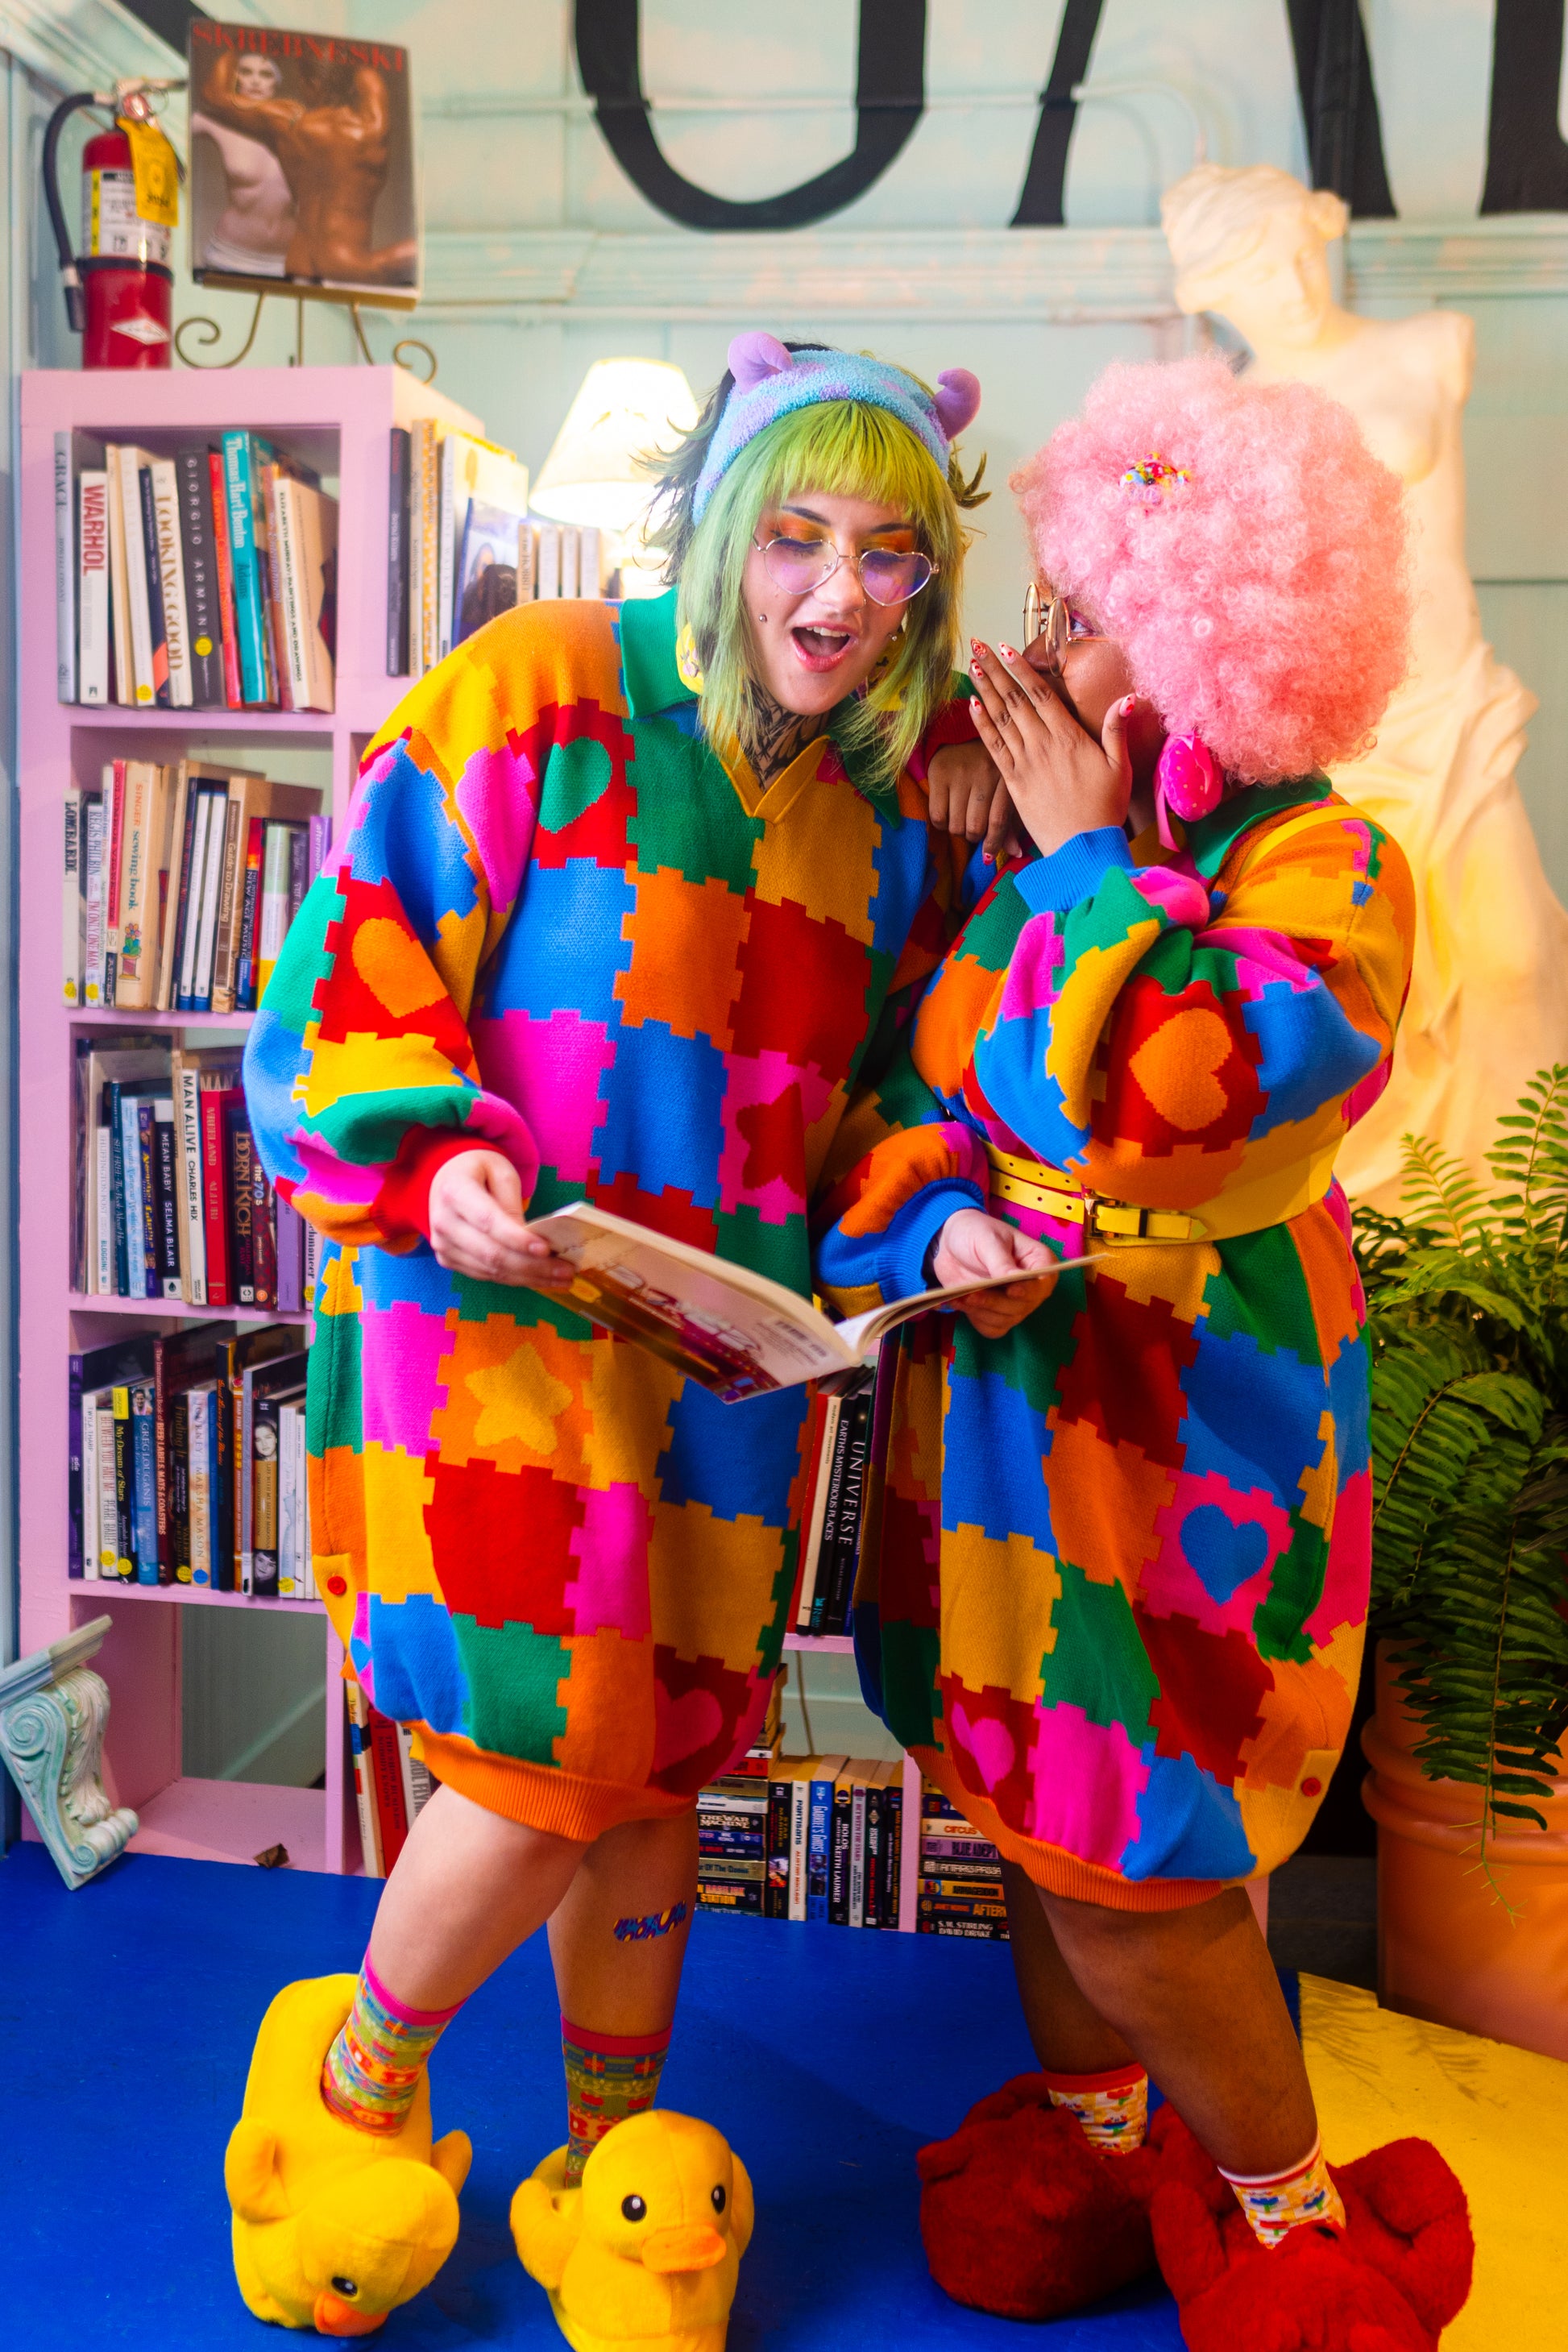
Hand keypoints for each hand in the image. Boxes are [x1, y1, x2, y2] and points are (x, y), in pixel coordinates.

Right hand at [427, 1150, 574, 1287]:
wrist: (445, 1178)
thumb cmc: (477, 1170)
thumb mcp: (500, 1170)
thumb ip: (513, 1201)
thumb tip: (529, 1237)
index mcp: (454, 1192)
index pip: (488, 1222)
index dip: (517, 1239)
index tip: (546, 1249)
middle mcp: (443, 1222)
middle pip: (491, 1253)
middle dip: (532, 1266)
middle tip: (566, 1271)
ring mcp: (443, 1245)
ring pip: (491, 1270)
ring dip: (528, 1278)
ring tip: (561, 1278)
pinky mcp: (448, 1259)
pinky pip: (485, 1275)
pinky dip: (515, 1279)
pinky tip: (540, 1279)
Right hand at [927, 739, 1023, 864]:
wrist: (962, 735)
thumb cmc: (989, 771)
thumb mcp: (1005, 792)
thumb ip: (1010, 824)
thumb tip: (1016, 854)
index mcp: (1007, 777)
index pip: (999, 820)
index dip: (994, 843)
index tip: (988, 856)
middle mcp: (986, 772)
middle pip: (975, 827)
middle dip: (973, 836)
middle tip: (973, 829)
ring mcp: (961, 772)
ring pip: (956, 825)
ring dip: (958, 830)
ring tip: (961, 818)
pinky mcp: (939, 772)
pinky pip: (938, 816)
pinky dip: (942, 823)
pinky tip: (948, 812)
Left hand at [931, 1207, 1057, 1336]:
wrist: (951, 1244)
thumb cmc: (976, 1233)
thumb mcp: (988, 1240)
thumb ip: (1001, 1262)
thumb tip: (1016, 1281)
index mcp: (1038, 1262)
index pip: (1044, 1281)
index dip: (1030, 1289)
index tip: (1012, 1290)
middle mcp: (1032, 1287)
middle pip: (1023, 1305)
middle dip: (995, 1301)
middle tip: (972, 1292)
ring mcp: (1016, 1304)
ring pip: (1005, 1319)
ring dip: (981, 1310)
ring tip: (960, 1296)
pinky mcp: (996, 1315)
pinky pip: (990, 1328)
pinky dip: (973, 1317)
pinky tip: (957, 1302)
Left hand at [968, 639, 1135, 858]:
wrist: (1083, 847)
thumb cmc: (1105, 808)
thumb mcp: (1120, 766)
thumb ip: (1117, 729)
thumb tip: (1131, 698)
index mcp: (1069, 737)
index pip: (1040, 694)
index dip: (1021, 669)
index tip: (1006, 648)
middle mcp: (1043, 745)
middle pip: (1015, 699)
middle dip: (996, 670)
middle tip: (979, 646)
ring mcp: (1025, 762)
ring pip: (1001, 718)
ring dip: (985, 690)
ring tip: (973, 665)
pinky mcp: (1013, 782)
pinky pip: (994, 747)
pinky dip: (982, 724)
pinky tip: (972, 705)